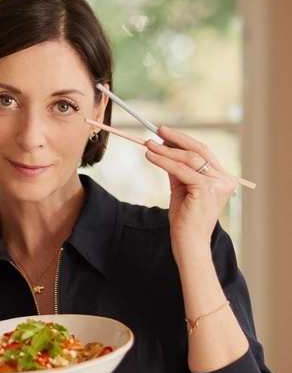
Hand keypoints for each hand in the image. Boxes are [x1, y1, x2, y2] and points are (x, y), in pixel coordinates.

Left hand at [144, 126, 234, 251]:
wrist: (188, 242)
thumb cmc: (185, 219)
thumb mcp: (181, 189)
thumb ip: (177, 170)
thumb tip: (163, 149)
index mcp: (222, 178)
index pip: (203, 153)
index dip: (183, 141)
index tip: (165, 132)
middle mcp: (224, 179)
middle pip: (199, 150)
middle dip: (176, 139)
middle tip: (157, 130)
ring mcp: (217, 184)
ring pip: (188, 159)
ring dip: (166, 150)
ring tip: (148, 144)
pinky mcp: (206, 190)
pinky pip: (180, 170)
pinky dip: (163, 161)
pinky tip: (150, 156)